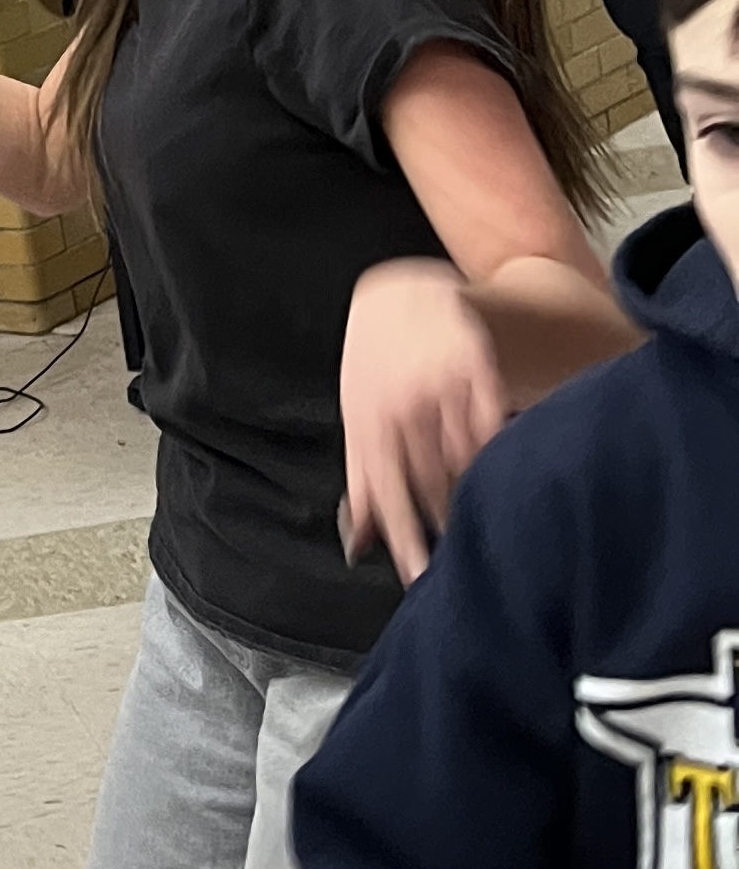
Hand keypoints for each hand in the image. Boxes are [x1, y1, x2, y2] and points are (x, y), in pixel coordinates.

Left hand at [337, 259, 507, 584]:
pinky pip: (490, 412)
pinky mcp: (472, 353)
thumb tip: (357, 544)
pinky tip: (511, 476)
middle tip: (461, 568)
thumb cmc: (380, 365)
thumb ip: (363, 479)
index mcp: (364, 418)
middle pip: (422, 477)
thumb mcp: (361, 416)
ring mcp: (433, 375)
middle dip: (440, 526)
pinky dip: (499, 447)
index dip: (402, 537)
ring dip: (475, 494)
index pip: (383, 488)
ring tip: (492, 532)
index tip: (421, 577)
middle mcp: (395, 398)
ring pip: (460, 451)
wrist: (407, 291)